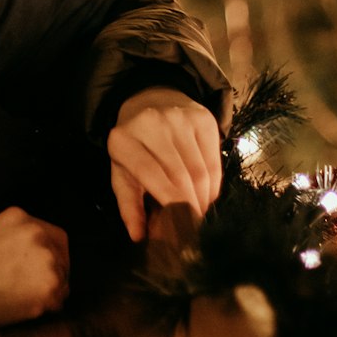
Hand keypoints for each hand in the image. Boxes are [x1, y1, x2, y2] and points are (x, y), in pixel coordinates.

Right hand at [0, 206, 68, 331]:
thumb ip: (18, 235)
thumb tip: (37, 253)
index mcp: (20, 217)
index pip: (53, 234)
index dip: (52, 252)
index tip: (45, 266)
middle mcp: (37, 233)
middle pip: (61, 254)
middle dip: (54, 270)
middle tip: (38, 285)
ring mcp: (46, 259)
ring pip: (62, 277)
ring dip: (51, 289)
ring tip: (28, 297)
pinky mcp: (49, 286)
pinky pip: (59, 299)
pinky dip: (49, 306)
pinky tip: (29, 307)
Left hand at [107, 87, 221, 241]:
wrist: (151, 100)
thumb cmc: (135, 144)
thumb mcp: (122, 171)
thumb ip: (128, 205)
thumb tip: (138, 236)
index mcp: (123, 138)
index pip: (152, 177)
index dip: (170, 206)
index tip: (180, 232)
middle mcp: (152, 123)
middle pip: (180, 177)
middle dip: (190, 209)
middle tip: (193, 228)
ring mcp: (179, 117)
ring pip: (200, 172)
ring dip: (203, 199)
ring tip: (199, 212)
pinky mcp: (202, 118)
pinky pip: (214, 162)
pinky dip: (213, 185)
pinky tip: (206, 193)